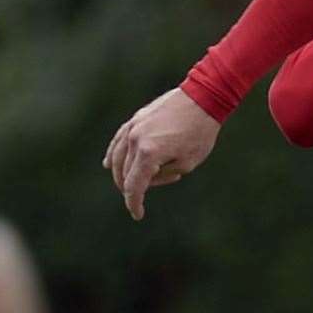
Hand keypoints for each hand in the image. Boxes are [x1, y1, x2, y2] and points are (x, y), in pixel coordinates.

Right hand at [102, 88, 220, 219]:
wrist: (204, 97)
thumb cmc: (200, 132)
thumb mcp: (187, 163)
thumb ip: (163, 175)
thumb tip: (147, 179)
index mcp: (148, 153)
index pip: (133, 186)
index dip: (134, 203)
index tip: (138, 214)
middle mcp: (135, 140)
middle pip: (125, 174)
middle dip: (135, 187)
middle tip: (153, 189)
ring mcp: (133, 128)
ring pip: (116, 158)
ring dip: (122, 174)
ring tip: (133, 183)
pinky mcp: (135, 120)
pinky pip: (117, 142)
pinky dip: (113, 155)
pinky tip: (108, 164)